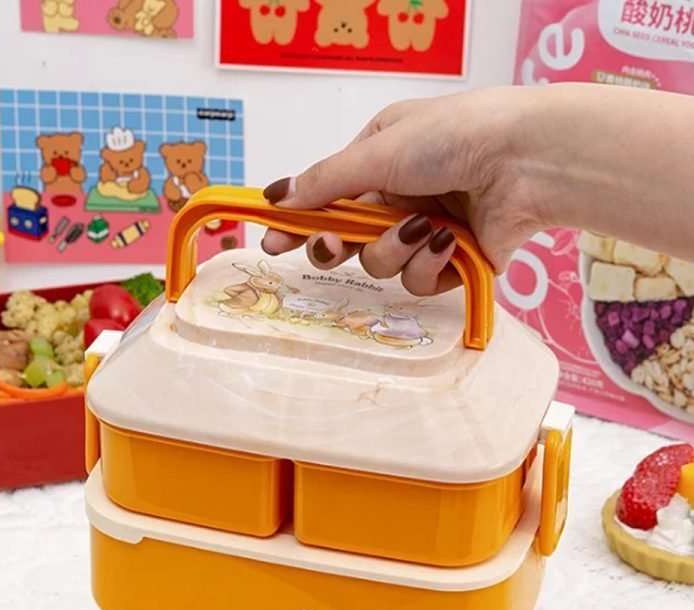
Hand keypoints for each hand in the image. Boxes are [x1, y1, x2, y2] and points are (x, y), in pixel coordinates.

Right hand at [261, 87, 542, 295]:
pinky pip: (419, 281)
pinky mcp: (452, 262)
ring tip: (423, 226)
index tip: (272, 242)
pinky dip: (430, 262)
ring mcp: (425, 231)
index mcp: (379, 160)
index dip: (298, 223)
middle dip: (338, 245)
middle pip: (347, 240)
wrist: (527, 161)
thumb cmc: (455, 137)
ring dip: (395, 248)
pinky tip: (450, 239)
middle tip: (331, 247)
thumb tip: (277, 196)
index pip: (327, 199)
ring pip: (381, 265)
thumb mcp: (379, 150)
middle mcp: (400, 197)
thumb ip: (326, 182)